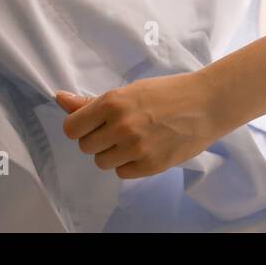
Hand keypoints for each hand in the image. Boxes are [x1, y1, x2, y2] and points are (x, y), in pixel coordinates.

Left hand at [55, 72, 222, 178]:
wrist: (206, 104)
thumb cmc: (167, 93)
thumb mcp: (128, 91)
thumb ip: (91, 103)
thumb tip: (59, 98)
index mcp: (112, 102)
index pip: (72, 129)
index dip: (80, 127)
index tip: (92, 124)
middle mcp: (121, 126)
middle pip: (86, 147)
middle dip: (98, 139)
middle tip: (119, 128)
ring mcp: (136, 148)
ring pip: (102, 162)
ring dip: (112, 153)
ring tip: (133, 139)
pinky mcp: (150, 166)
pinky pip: (122, 173)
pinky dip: (129, 164)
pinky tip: (145, 148)